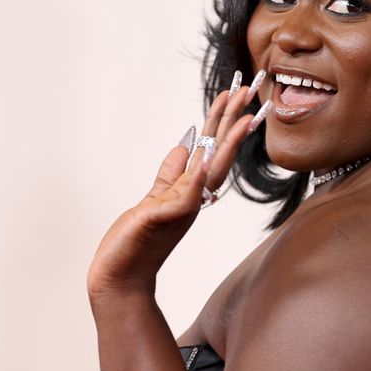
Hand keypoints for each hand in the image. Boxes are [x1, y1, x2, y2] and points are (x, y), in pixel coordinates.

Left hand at [87, 71, 269, 298]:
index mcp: (188, 190)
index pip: (210, 150)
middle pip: (217, 155)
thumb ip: (171, 173)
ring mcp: (178, 210)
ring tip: (243, 118)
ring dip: (226, 146)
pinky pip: (182, 199)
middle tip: (250, 91)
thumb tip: (185, 144)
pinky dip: (193, 181)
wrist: (120, 279)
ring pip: (209, 173)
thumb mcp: (153, 199)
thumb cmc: (135, 244)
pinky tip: (202, 163)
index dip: (223, 121)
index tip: (235, 94)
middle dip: (233, 122)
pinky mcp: (159, 220)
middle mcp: (190, 198)